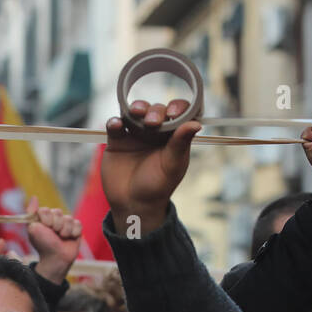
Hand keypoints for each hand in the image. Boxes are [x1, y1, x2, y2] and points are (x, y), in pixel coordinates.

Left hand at [26, 195, 81, 283]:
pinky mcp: (76, 229)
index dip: (46, 219)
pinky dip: (74, 232)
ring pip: (68, 218)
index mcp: (44, 218)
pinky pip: (78, 224)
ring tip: (61, 238)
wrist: (56, 258)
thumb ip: (31, 213)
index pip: (46, 210)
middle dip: (55, 225)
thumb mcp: (33, 229)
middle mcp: (55, 219)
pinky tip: (70, 239)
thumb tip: (34, 197)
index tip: (45, 228)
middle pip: (58, 212)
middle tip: (53, 234)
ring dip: (64, 231)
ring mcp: (66, 224)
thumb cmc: (43, 245)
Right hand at [102, 99, 199, 236]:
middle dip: (155, 111)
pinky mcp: (117, 140)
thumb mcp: (172, 166)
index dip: (178, 107)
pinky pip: (115, 124)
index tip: (174, 112)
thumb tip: (197, 124)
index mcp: (173, 136)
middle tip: (152, 122)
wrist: (132, 204)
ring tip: (135, 112)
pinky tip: (117, 125)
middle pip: (156, 110)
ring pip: (136, 112)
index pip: (179, 113)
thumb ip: (181, 144)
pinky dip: (114, 121)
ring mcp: (135, 135)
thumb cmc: (157, 188)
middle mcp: (155, 132)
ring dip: (136, 107)